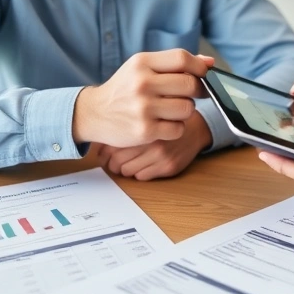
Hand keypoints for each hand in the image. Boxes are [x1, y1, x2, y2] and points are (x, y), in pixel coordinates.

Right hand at [73, 50, 214, 146]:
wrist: (94, 113)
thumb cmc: (125, 88)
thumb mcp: (142, 68)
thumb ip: (174, 63)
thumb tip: (209, 63)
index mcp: (142, 63)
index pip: (182, 58)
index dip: (199, 67)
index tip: (204, 74)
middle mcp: (142, 83)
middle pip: (190, 84)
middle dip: (196, 91)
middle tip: (188, 95)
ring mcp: (143, 108)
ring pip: (188, 109)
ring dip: (185, 111)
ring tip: (171, 110)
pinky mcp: (145, 131)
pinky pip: (178, 129)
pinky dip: (175, 128)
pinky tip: (163, 124)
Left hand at [96, 111, 212, 179]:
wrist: (195, 127)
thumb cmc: (166, 120)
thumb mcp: (145, 116)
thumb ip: (125, 125)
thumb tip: (99, 146)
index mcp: (142, 126)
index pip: (112, 146)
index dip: (104, 153)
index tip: (103, 155)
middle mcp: (151, 141)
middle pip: (117, 161)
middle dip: (112, 163)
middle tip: (112, 162)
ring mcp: (160, 156)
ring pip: (128, 171)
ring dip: (125, 169)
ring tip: (127, 163)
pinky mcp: (169, 167)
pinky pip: (142, 176)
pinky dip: (138, 172)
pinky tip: (142, 165)